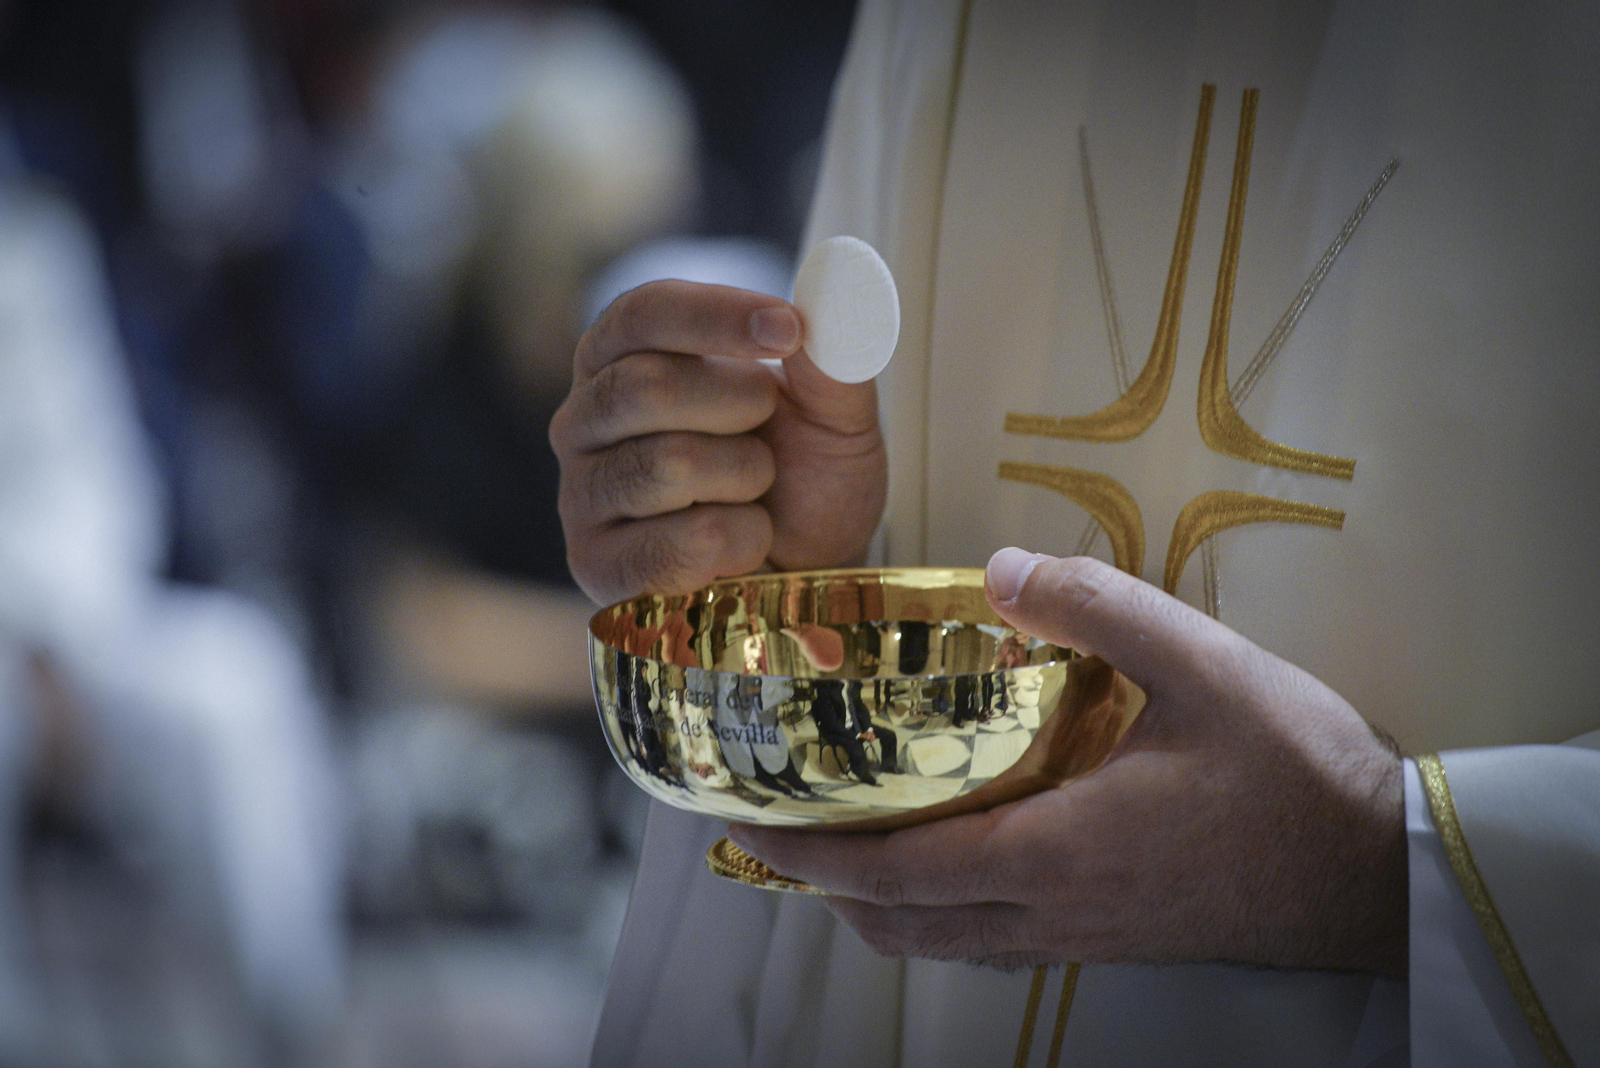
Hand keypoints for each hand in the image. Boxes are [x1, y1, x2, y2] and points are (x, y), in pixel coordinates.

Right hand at [549, 281, 886, 603]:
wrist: (809, 573)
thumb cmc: (805, 481)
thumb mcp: (836, 413)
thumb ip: (833, 356)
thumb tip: (837, 289)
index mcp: (625, 355)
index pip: (644, 312)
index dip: (715, 316)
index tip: (790, 328)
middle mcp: (585, 418)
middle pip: (646, 387)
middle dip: (739, 409)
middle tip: (769, 434)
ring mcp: (582, 495)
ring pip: (665, 465)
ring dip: (745, 480)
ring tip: (754, 494)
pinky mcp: (596, 566)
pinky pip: (677, 543)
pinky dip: (738, 542)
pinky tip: (740, 547)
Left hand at [730, 550, 1407, 975]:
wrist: (1380, 870)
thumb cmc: (1295, 769)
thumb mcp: (1203, 662)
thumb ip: (1099, 608)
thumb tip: (1006, 567)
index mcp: (1060, 850)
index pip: (904, 874)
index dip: (818, 860)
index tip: (754, 831)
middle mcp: (1058, 910)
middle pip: (907, 927)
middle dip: (830, 892)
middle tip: (783, 837)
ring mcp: (1088, 935)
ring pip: (951, 946)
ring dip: (883, 911)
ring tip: (846, 854)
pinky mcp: (1117, 938)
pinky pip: (999, 945)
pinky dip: (944, 920)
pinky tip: (951, 868)